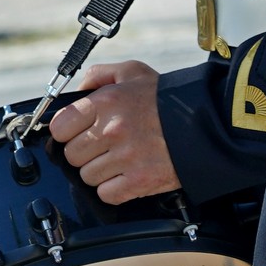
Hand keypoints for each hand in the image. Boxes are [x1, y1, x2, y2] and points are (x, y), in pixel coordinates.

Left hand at [47, 60, 177, 204]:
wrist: (206, 124)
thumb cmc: (167, 99)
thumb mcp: (133, 72)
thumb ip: (99, 75)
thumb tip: (78, 90)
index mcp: (107, 102)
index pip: (59, 127)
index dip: (66, 131)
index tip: (75, 131)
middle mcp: (113, 130)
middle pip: (71, 155)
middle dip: (84, 151)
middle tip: (103, 145)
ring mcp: (125, 158)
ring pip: (87, 176)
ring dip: (99, 170)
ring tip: (119, 158)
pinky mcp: (138, 182)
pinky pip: (106, 194)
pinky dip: (113, 188)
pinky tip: (127, 174)